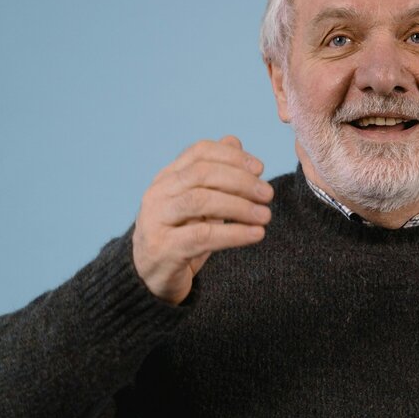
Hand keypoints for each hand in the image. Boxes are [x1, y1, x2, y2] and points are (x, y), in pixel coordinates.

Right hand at [131, 135, 272, 303]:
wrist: (151, 277)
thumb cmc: (181, 234)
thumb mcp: (200, 201)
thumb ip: (215, 172)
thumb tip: (234, 140)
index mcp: (168, 177)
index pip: (200, 151)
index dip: (233, 156)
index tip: (260, 168)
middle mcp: (158, 194)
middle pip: (202, 174)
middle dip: (241, 181)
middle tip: (268, 194)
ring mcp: (156, 220)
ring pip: (200, 202)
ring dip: (239, 207)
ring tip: (265, 215)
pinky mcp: (163, 249)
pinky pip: (202, 236)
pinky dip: (234, 234)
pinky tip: (256, 234)